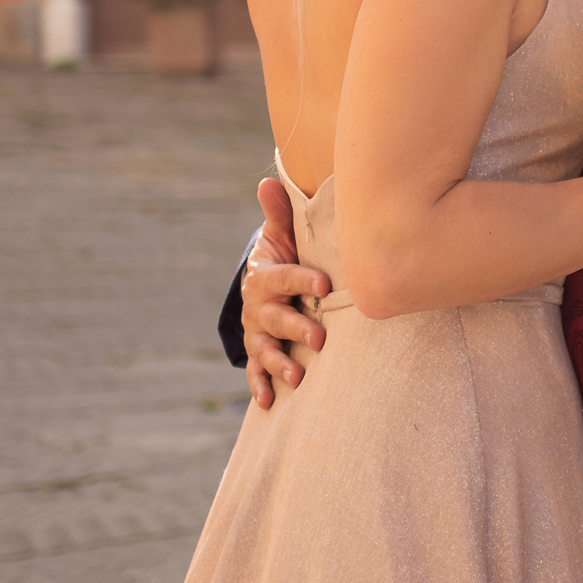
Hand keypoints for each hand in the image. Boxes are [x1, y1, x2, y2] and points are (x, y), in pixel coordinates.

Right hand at [241, 177, 328, 409]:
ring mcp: (256, 331)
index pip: (282, 277)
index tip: (326, 283)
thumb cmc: (284, 256)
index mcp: (264, 275)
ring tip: (297, 377)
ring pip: (264, 348)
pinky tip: (268, 402)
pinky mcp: (259, 351)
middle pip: (275, 317)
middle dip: (296, 328)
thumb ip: (280, 213)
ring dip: (278, 363)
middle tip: (320, 339)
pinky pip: (256, 371)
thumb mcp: (280, 235)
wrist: (265, 284)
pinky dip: (259, 387)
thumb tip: (268, 179)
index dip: (302, 279)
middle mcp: (257, 306)